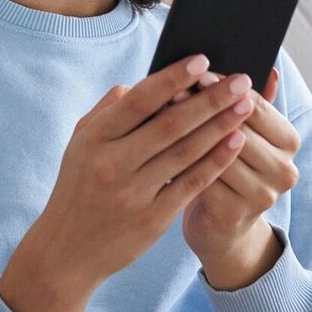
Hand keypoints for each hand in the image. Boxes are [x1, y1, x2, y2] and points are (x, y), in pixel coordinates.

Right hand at [0, 54, 256, 311]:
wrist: (67, 250)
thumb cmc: (78, 185)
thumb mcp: (80, 142)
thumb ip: (110, 109)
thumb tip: (145, 82)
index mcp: (95, 138)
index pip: (139, 101)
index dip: (172, 78)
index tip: (202, 60)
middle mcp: (113, 164)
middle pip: (170, 124)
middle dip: (209, 99)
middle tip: (239, 80)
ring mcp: (133, 194)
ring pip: (186, 152)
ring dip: (220, 126)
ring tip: (245, 105)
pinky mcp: (152, 220)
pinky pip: (191, 184)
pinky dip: (215, 161)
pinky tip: (235, 141)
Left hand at [181, 68, 301, 288]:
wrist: (223, 227)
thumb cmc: (230, 167)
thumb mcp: (246, 133)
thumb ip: (255, 102)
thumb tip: (268, 67)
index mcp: (289, 140)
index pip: (256, 105)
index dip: (224, 88)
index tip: (197, 71)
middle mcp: (284, 169)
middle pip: (238, 127)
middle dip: (202, 107)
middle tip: (173, 88)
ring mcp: (262, 195)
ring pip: (218, 153)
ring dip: (187, 131)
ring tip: (161, 112)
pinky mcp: (234, 214)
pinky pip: (202, 179)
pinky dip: (179, 159)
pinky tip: (158, 145)